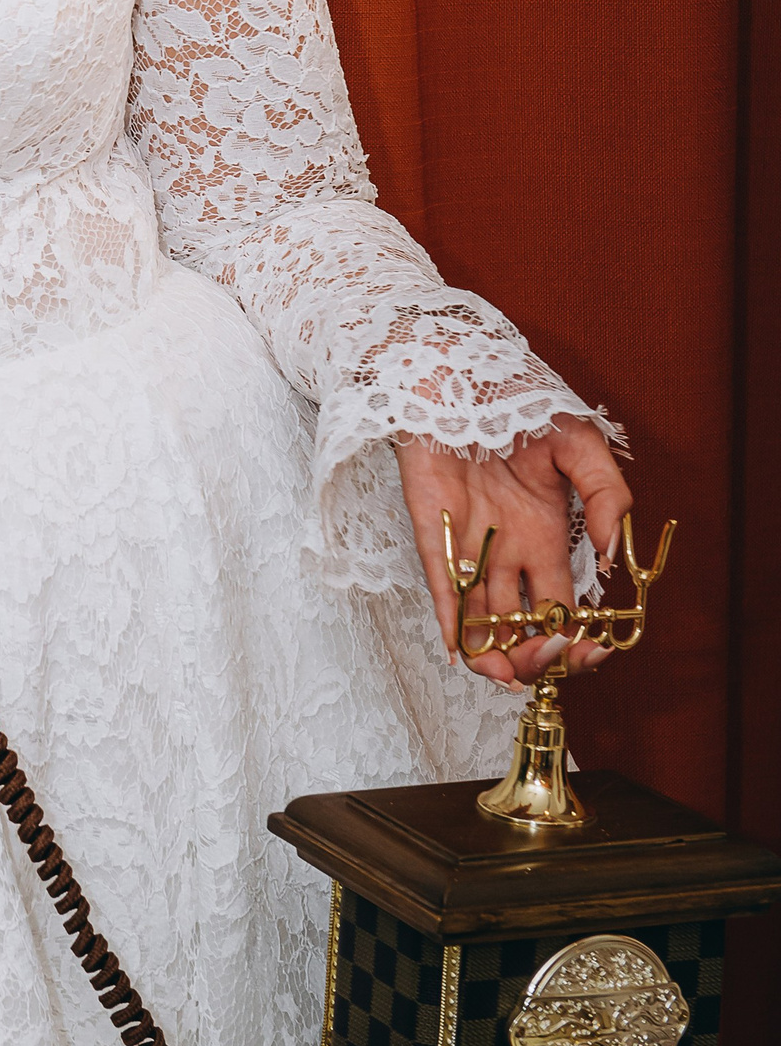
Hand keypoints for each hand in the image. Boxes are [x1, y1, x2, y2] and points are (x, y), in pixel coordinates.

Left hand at [395, 419, 633, 684]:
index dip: (578, 638)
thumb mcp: (579, 444)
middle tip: (549, 660)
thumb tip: (614, 556)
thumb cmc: (517, 402)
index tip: (593, 650)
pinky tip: (463, 649)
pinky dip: (451, 624)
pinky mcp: (432, 534)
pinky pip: (441, 589)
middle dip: (539, 656)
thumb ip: (606, 495)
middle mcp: (508, 551)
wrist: (456, 372)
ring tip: (509, 672)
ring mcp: (468, 546)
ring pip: (482, 622)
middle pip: (523, 627)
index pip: (563, 609)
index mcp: (546, 536)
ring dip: (496, 655)